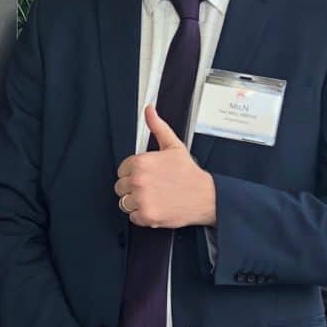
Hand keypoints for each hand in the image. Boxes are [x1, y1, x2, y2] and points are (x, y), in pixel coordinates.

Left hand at [114, 105, 216, 227]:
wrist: (206, 197)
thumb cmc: (189, 173)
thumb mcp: (173, 145)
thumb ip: (157, 126)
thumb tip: (149, 110)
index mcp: (141, 162)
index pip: (122, 170)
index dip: (134, 173)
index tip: (147, 176)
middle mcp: (138, 180)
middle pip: (120, 187)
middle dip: (133, 188)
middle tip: (151, 188)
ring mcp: (142, 199)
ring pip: (124, 202)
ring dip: (136, 202)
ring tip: (153, 198)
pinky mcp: (147, 215)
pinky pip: (133, 217)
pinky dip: (142, 216)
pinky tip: (155, 208)